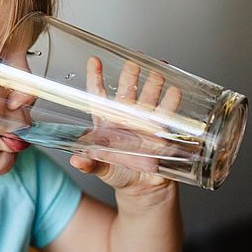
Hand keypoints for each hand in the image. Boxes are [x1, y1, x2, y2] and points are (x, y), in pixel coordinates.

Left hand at [69, 56, 181, 199]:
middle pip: (127, 92)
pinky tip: (175, 92)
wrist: (143, 190)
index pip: (99, 97)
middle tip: (133, 62)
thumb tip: (76, 161)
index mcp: (107, 124)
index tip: (94, 60)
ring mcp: (145, 124)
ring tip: (157, 74)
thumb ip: (90, 165)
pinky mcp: (162, 133)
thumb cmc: (120, 176)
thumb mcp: (102, 170)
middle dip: (130, 76)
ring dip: (153, 86)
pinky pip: (167, 116)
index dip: (95, 78)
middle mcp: (126, 119)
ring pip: (148, 99)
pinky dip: (171, 104)